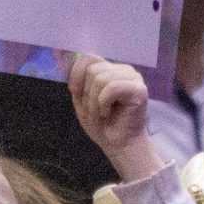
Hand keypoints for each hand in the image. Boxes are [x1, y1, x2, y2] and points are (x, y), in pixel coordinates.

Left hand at [68, 52, 161, 178]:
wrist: (118, 145)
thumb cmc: (102, 124)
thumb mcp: (82, 100)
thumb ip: (76, 80)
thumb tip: (63, 58)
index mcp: (110, 69)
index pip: (89, 57)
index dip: (76, 74)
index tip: (75, 93)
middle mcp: (123, 69)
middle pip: (93, 70)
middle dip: (87, 95)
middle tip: (95, 111)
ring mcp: (133, 78)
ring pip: (101, 79)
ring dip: (95, 103)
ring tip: (102, 114)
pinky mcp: (139, 90)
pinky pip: (112, 88)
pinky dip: (104, 104)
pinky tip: (109, 113)